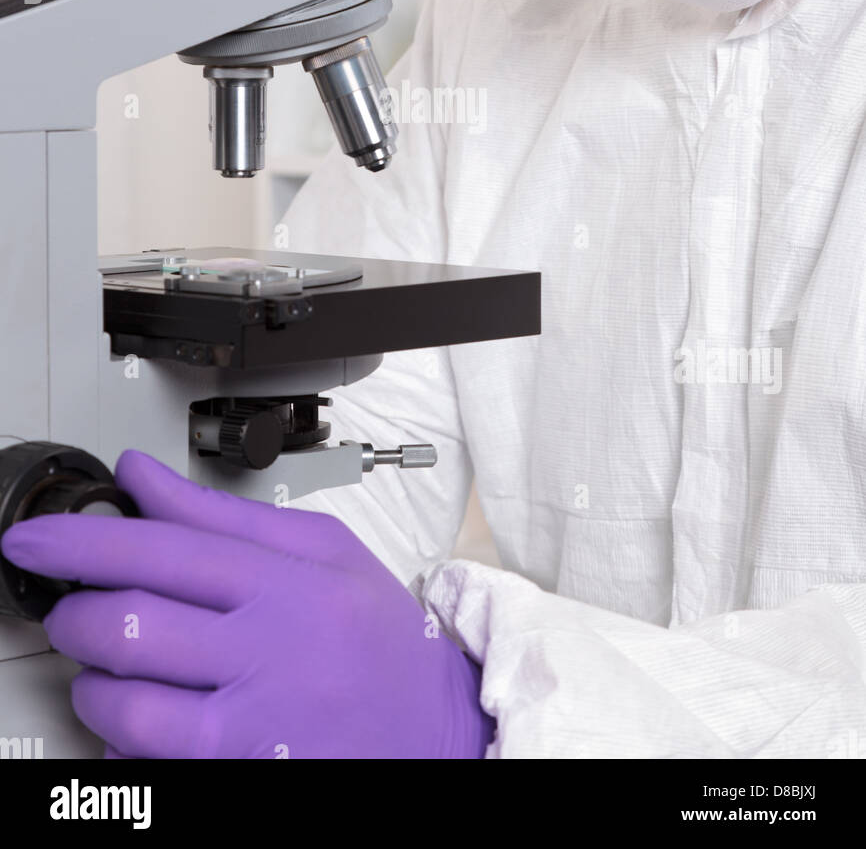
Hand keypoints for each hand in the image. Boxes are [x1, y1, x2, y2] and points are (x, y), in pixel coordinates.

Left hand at [0, 450, 492, 759]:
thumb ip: (224, 513)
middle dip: (76, 613)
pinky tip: (136, 715)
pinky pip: (150, 762)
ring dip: (92, 681)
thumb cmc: (378, 640)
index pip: (164, 549)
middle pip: (134, 624)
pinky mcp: (243, 777)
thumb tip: (143, 477)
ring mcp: (255, 725)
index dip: (84, 540)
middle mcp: (271, 651)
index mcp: (288, 581)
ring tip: (101, 665)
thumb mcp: (322, 550)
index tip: (37, 537)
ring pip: (129, 702)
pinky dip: (120, 736)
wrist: (438, 732)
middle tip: (70, 606)